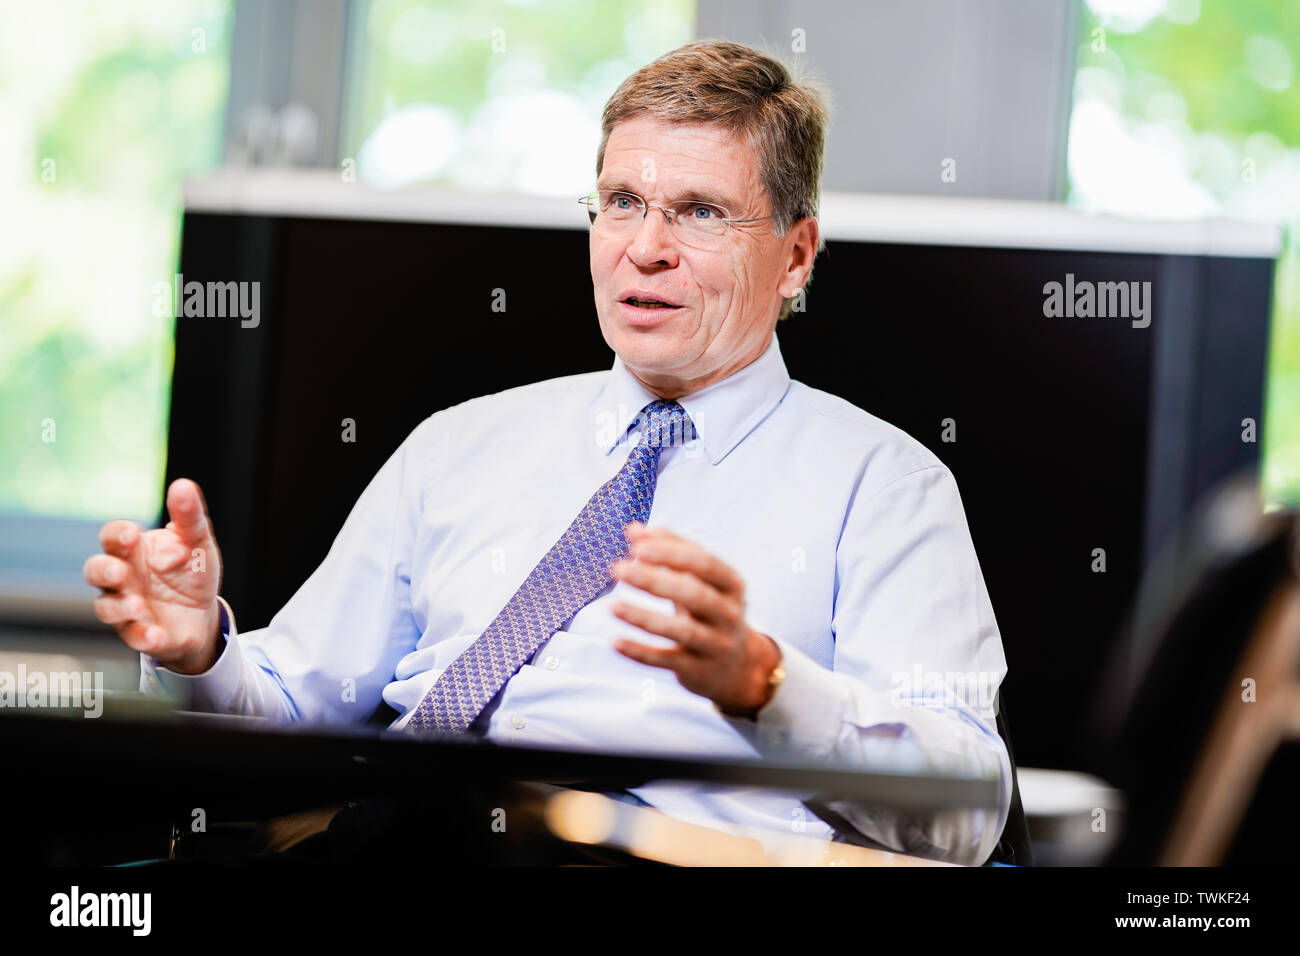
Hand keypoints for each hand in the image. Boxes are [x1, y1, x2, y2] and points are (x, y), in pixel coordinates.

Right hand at [83, 478, 223, 674]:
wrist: (203, 613)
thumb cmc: (190, 572)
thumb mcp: (196, 542)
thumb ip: (188, 517)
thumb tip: (183, 485)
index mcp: (134, 550)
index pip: (112, 537)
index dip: (117, 535)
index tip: (132, 536)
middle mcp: (123, 578)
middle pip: (95, 571)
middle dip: (104, 570)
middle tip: (120, 572)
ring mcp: (126, 607)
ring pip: (106, 607)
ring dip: (120, 606)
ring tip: (139, 606)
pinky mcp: (139, 633)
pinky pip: (132, 636)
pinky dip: (142, 635)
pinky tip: (155, 633)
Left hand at [610, 522, 782, 717]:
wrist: (735, 665)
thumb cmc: (708, 608)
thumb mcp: (698, 579)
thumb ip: (669, 550)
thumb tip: (634, 529)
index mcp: (732, 584)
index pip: (705, 564)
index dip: (672, 554)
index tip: (637, 547)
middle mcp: (729, 614)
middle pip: (694, 595)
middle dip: (655, 581)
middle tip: (618, 569)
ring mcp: (716, 645)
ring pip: (681, 631)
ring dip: (644, 618)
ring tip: (611, 606)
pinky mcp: (698, 670)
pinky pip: (667, 661)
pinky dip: (640, 652)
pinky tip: (615, 642)